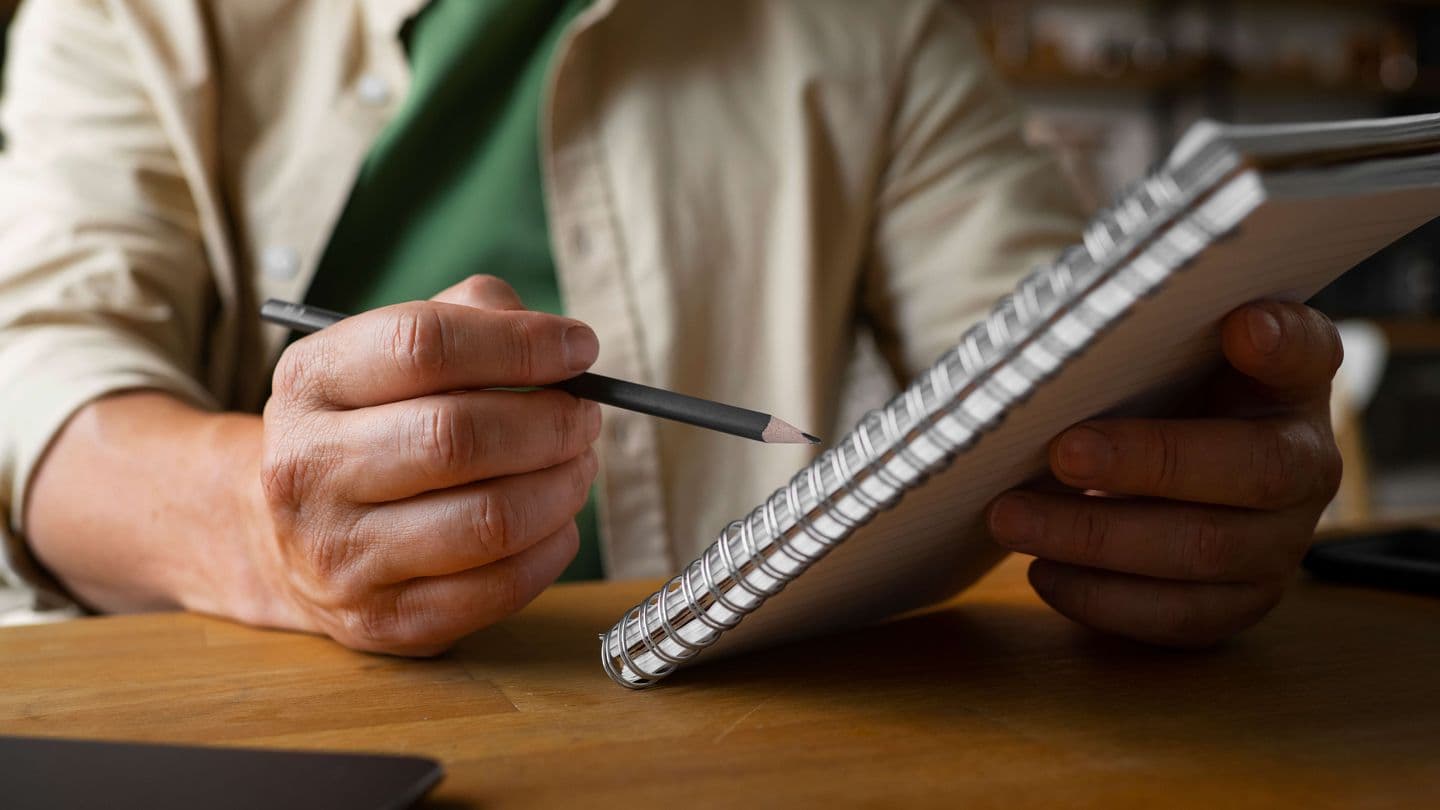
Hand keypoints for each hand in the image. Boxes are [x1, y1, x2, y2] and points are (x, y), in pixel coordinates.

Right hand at [255, 276, 601, 654]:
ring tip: (577, 466)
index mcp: (311, 381)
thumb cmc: (369, 427)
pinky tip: (557, 522)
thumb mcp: (389, 353)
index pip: (423, 345)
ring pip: (490, 520)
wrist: (281, 536)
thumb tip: (559, 341)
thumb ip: (471, 317)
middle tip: (585, 416)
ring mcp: (341, 555)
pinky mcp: (384, 620)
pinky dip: (553, 548)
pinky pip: (499, 588)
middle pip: (458, 437)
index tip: (580, 347)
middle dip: (551, 423)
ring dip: (562, 487)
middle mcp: (309, 468)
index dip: (520, 343)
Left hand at [986, 301, 1343, 646]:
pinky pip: (1176, 616)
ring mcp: (1280, 545)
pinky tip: (1042, 571)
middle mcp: (1306, 467)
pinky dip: (1101, 598)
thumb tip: (1097, 328)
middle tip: (1060, 453)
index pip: (1306, 352)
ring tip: (1013, 518)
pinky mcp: (1239, 603)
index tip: (1242, 326)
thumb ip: (1150, 331)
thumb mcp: (1162, 353)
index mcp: (1291, 383)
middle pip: (1249, 471)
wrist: (1167, 469)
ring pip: (1201, 552)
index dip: (1280, 342)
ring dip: (1096, 538)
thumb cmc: (1158, 397)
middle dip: (1145, 463)